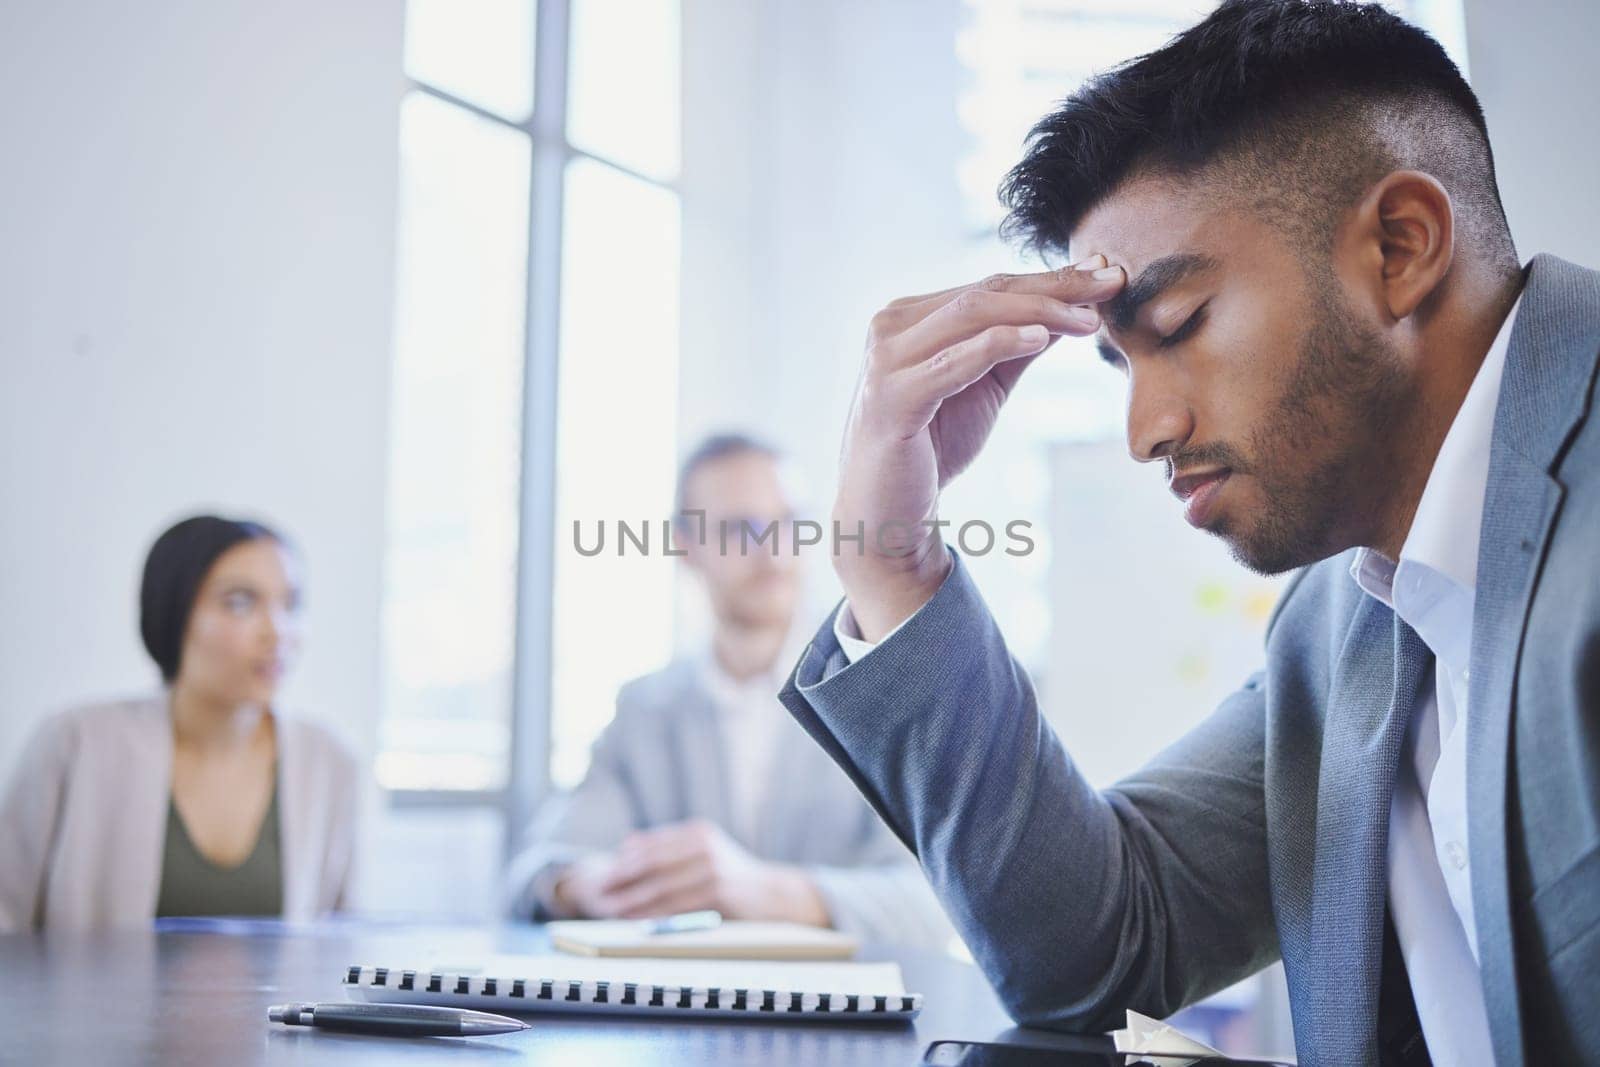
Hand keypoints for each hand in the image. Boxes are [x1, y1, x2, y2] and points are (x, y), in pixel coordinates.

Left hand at [559, 819, 830, 925]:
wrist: (774, 895)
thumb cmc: (731, 878)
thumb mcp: (703, 854)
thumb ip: (669, 850)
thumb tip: (627, 845)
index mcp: (697, 832)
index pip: (651, 845)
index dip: (624, 861)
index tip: (603, 876)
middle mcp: (704, 844)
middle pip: (652, 863)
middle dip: (623, 879)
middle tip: (600, 893)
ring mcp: (713, 867)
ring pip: (663, 885)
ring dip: (634, 900)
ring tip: (614, 911)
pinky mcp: (720, 891)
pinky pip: (678, 904)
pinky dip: (655, 913)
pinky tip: (640, 921)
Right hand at [833, 257, 1124, 637]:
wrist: (885, 514)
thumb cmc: (931, 448)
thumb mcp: (984, 387)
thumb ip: (1018, 347)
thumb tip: (1074, 308)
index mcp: (910, 318)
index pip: (990, 287)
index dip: (1051, 277)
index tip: (1106, 273)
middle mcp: (891, 327)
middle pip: (985, 293)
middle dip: (1055, 286)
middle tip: (1111, 282)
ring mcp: (886, 361)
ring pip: (971, 316)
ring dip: (1038, 311)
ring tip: (1088, 318)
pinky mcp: (891, 399)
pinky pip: (952, 363)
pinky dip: (997, 345)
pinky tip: (1039, 339)